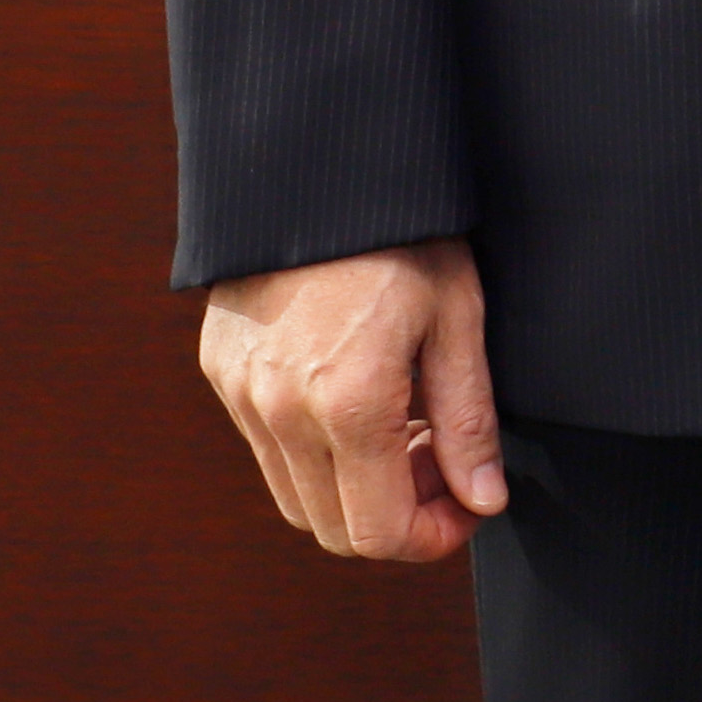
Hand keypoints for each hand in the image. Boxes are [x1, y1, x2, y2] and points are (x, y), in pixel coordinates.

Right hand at [197, 238, 508, 562]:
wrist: (317, 162)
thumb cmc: (401, 230)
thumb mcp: (456, 318)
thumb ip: (468, 421)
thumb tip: (481, 499)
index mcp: (346, 404)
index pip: (378, 534)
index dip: (431, 539)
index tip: (466, 505)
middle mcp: (280, 412)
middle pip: (333, 529)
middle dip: (396, 515)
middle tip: (440, 462)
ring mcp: (241, 393)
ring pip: (294, 496)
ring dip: (353, 488)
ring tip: (403, 426)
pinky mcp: (221, 369)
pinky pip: (266, 446)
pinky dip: (313, 450)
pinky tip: (356, 396)